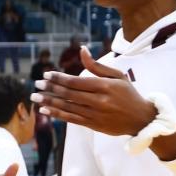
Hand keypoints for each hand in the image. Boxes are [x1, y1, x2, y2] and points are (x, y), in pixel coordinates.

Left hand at [32, 47, 156, 136]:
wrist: (141, 119)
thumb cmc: (128, 94)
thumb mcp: (118, 76)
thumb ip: (97, 65)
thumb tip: (82, 50)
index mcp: (105, 86)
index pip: (76, 81)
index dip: (59, 78)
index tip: (47, 74)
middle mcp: (99, 100)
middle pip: (69, 94)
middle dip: (50, 88)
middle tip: (37, 84)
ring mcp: (95, 114)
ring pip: (67, 107)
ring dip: (49, 102)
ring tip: (35, 98)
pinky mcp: (93, 125)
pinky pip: (71, 119)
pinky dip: (57, 114)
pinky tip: (45, 111)